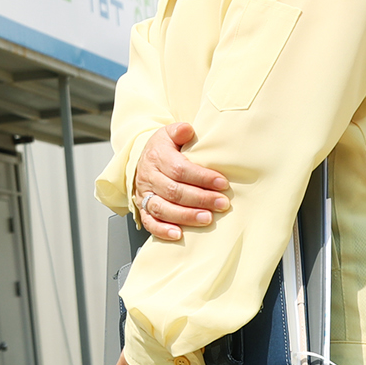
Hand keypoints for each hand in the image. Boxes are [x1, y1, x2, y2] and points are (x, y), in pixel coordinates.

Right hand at [133, 123, 230, 240]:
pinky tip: (178, 234)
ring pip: (162, 208)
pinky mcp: (143, 209)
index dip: (201, 177)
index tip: (222, 183)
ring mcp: (144, 194)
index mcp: (157, 157)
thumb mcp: (168, 134)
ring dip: (186, 215)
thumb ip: (179, 131)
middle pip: (173, 191)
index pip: (179, 169)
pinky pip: (150, 222)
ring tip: (207, 219)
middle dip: (200, 198)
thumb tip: (187, 129)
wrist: (143, 159)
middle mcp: (149, 177)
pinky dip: (163, 230)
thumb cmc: (163, 149)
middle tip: (221, 203)